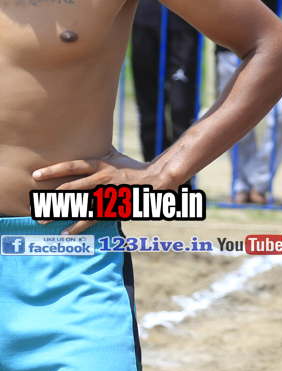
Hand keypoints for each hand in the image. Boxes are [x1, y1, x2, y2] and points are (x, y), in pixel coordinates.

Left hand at [31, 147, 161, 234]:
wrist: (159, 179)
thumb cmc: (136, 168)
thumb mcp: (118, 157)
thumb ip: (103, 151)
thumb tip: (93, 138)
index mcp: (101, 164)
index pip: (73, 166)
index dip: (54, 170)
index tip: (36, 175)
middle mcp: (102, 178)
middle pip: (71, 188)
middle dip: (50, 197)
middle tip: (35, 205)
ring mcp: (108, 193)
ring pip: (80, 205)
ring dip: (60, 214)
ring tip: (44, 221)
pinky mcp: (114, 206)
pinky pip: (93, 218)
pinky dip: (79, 226)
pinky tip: (67, 232)